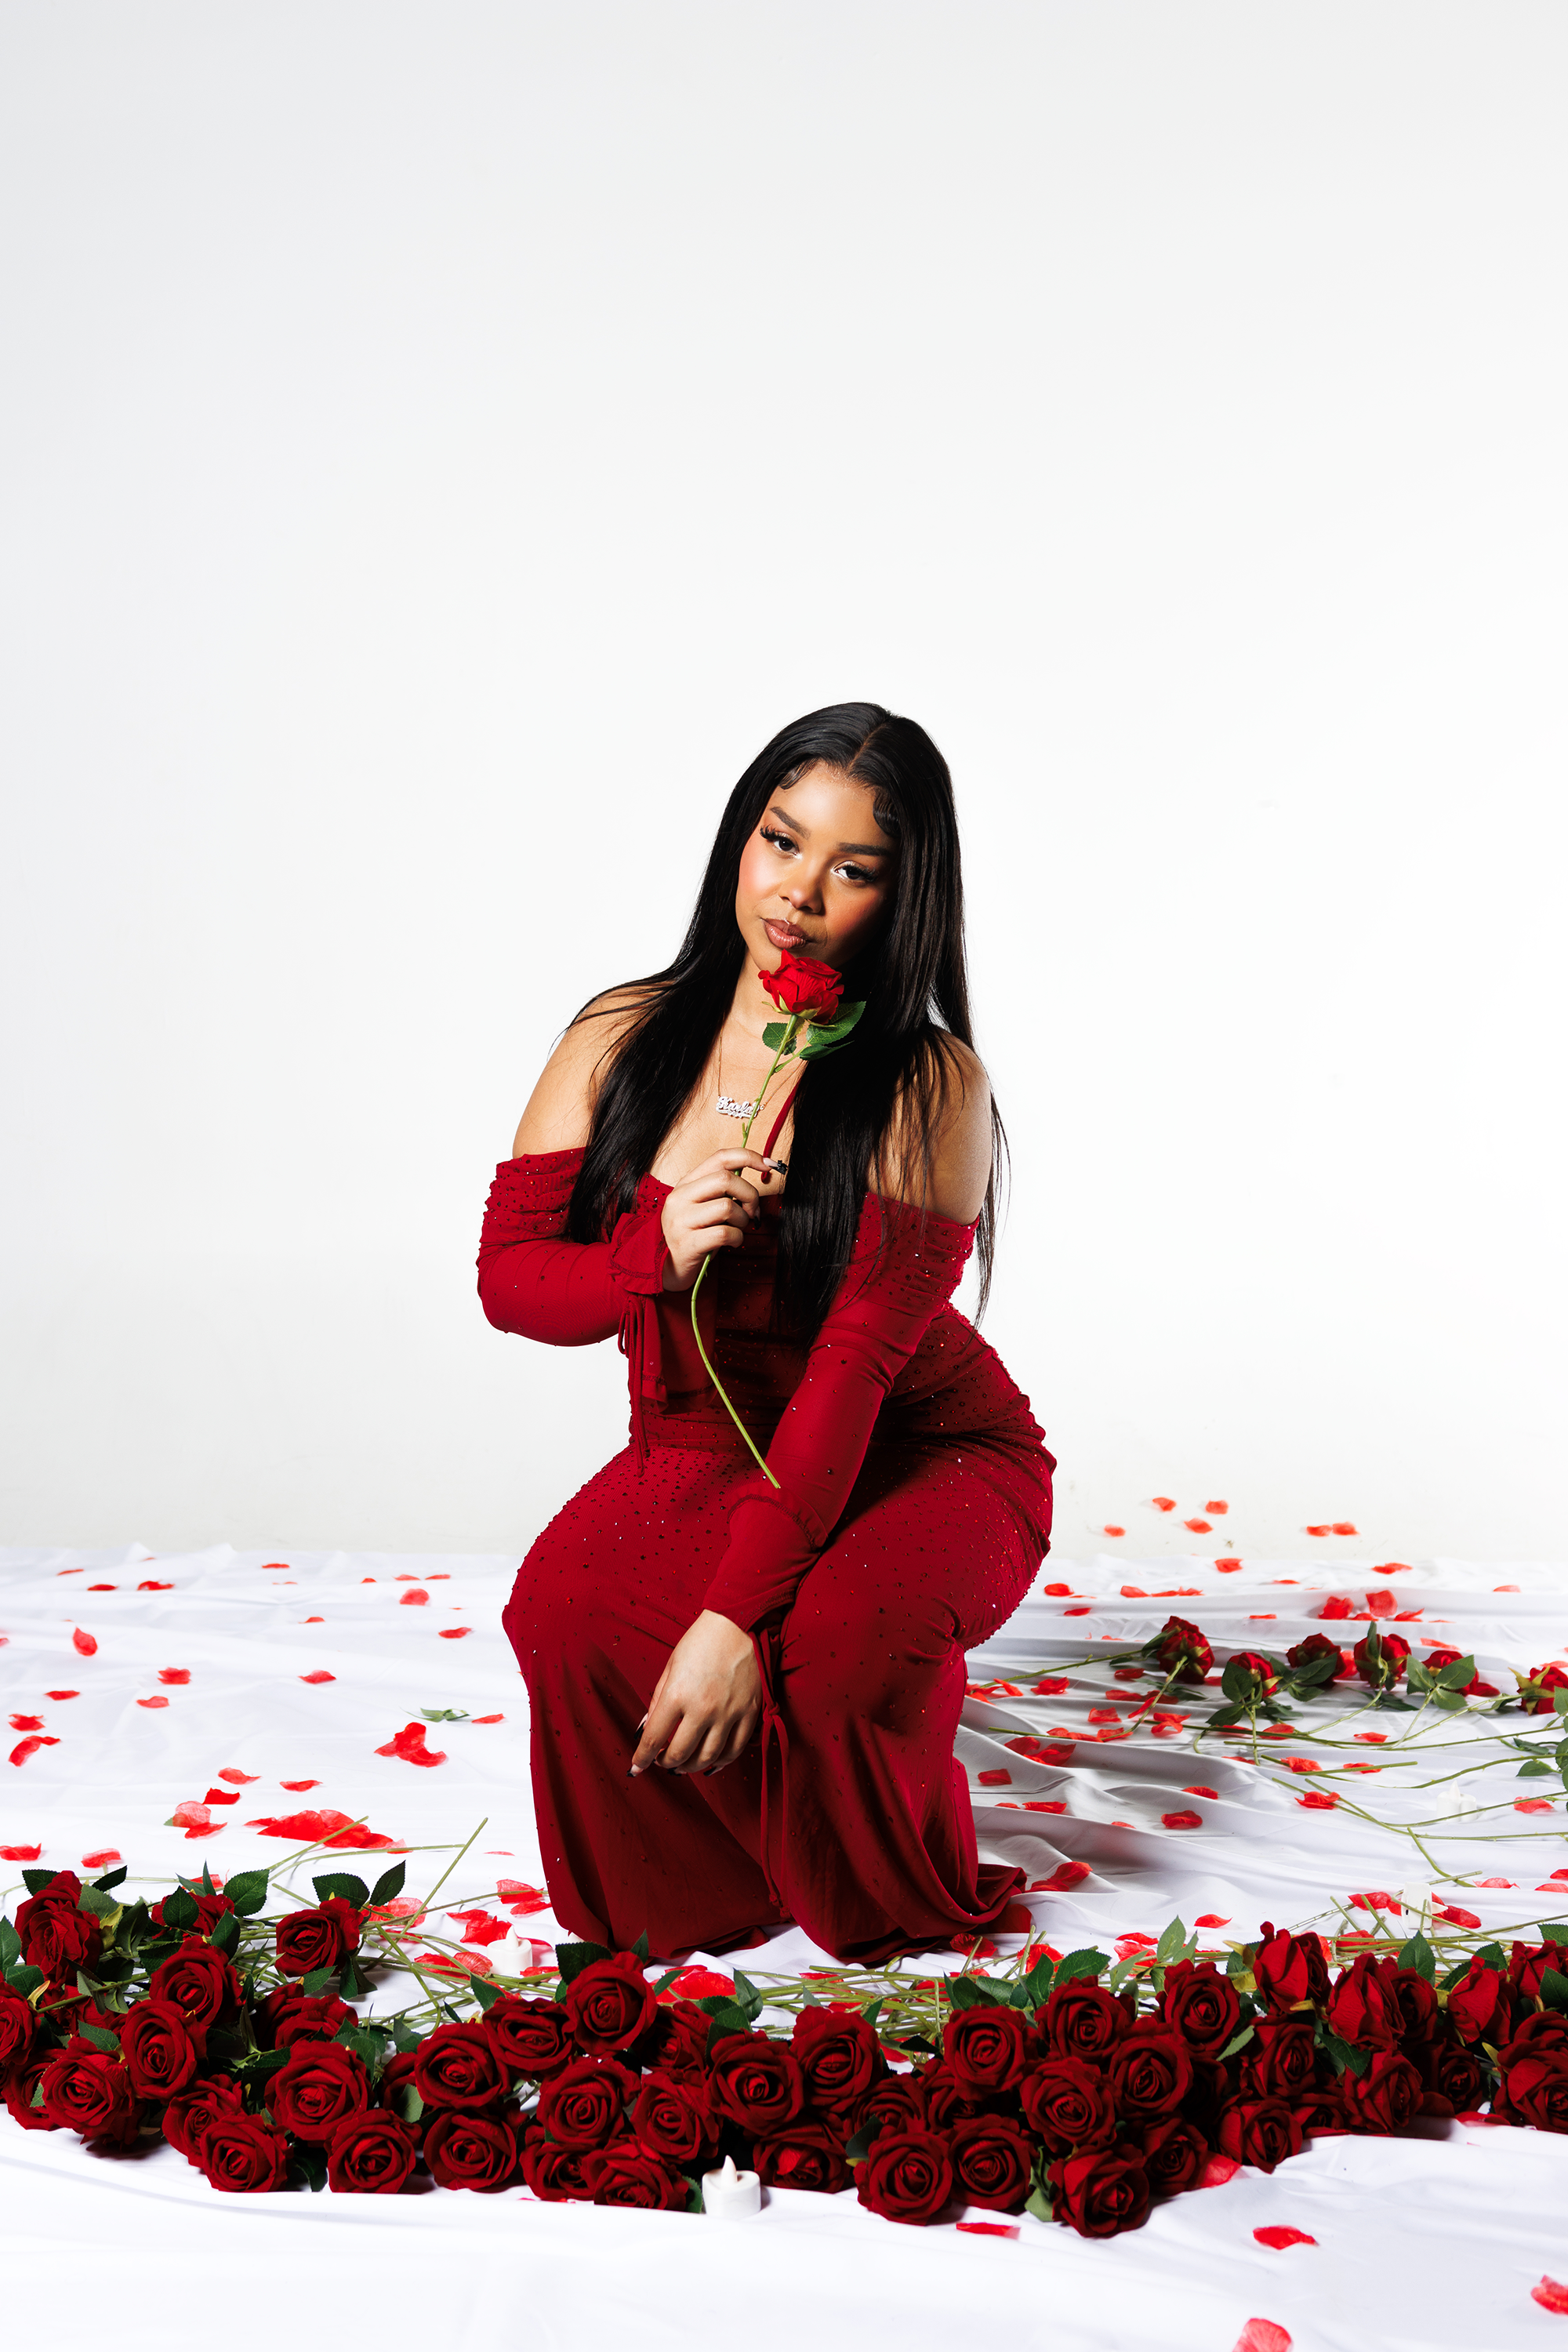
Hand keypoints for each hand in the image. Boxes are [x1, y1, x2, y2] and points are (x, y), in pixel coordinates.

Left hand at [630, 1610, 761, 1775]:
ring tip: (683, 1765)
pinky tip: (710, 1763)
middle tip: (661, 1761)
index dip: (642, 1758)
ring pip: (707, 1758)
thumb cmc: (699, 1643)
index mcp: (677, 1694)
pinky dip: (720, 1762)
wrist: (736, 1624)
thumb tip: (647, 1730)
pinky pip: (734, 1749)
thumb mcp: (670, 1668)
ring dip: (691, 1767)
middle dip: (666, 1763)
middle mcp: (703, 1708)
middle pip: (680, 1754)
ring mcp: (728, 1712)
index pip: (653, 1738)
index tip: (637, 1767)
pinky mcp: (748, 1712)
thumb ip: (657, 1701)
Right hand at [660, 1148, 775, 1291]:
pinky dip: (737, 1238)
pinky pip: (725, 1233)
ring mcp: (681, 1220)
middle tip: (753, 1211)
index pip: (720, 1158)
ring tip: (737, 1228)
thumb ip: (721, 1190)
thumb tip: (756, 1177)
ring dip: (743, 1220)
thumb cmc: (693, 1233)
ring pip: (727, 1207)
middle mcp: (680, 1197)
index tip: (768, 1164)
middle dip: (749, 1195)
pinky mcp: (688, 1243)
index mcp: (686, 1183)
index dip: (748, 1157)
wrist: (667, 1266)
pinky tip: (732, 1242)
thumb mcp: (702, 1205)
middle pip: (726, 1179)